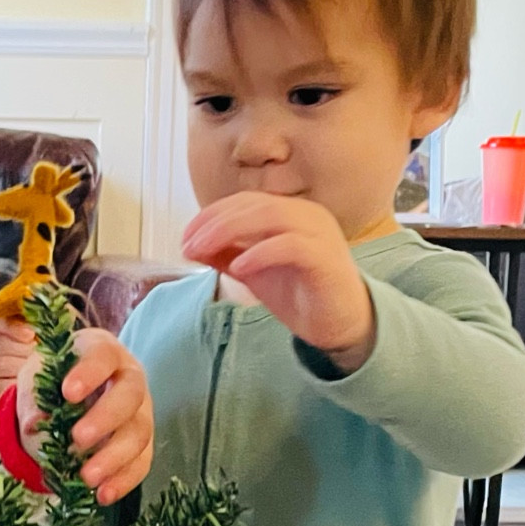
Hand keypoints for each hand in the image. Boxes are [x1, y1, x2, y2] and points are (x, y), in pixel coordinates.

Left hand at [17, 328, 152, 504]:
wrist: (65, 401)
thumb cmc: (52, 382)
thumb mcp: (34, 380)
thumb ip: (32, 398)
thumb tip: (32, 425)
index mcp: (102, 351)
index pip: (102, 355)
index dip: (89, 372)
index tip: (69, 393)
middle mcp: (129, 377)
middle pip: (131, 394)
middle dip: (106, 418)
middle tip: (77, 439)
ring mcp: (140, 411)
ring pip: (139, 433)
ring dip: (114, 457)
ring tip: (86, 477)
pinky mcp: (142, 443)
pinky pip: (142, 462)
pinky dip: (123, 480)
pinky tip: (103, 495)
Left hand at [182, 192, 376, 369]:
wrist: (340, 324)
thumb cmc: (299, 293)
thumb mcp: (253, 271)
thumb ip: (227, 255)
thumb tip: (192, 245)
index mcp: (290, 212)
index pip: (245, 201)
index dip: (210, 215)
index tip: (184, 237)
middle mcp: (307, 214)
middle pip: (254, 205)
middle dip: (214, 222)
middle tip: (188, 244)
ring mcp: (319, 233)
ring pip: (271, 216)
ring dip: (230, 231)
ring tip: (203, 251)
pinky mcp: (326, 257)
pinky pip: (291, 245)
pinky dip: (261, 253)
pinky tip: (239, 268)